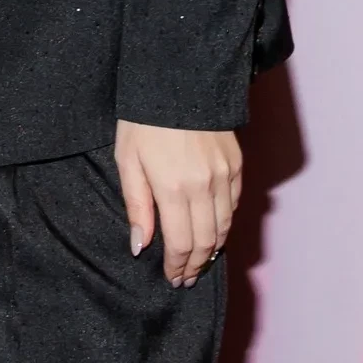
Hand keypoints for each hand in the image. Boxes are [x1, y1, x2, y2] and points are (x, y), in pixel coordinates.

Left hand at [115, 121, 242, 287]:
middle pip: (206, 240)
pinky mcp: (236, 165)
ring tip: (200, 262)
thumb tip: (140, 245)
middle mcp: (204, 186)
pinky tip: (215, 231)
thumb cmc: (142, 122)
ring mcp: (224, 176)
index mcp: (173, 189)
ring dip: (213, 249)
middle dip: (196, 264)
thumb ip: (137, 206)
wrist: (178, 83)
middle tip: (186, 278)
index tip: (173, 279)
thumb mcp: (127, 162)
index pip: (180, 243)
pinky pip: (234, 204)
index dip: (177, 266)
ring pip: (225, 226)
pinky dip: (225, 223)